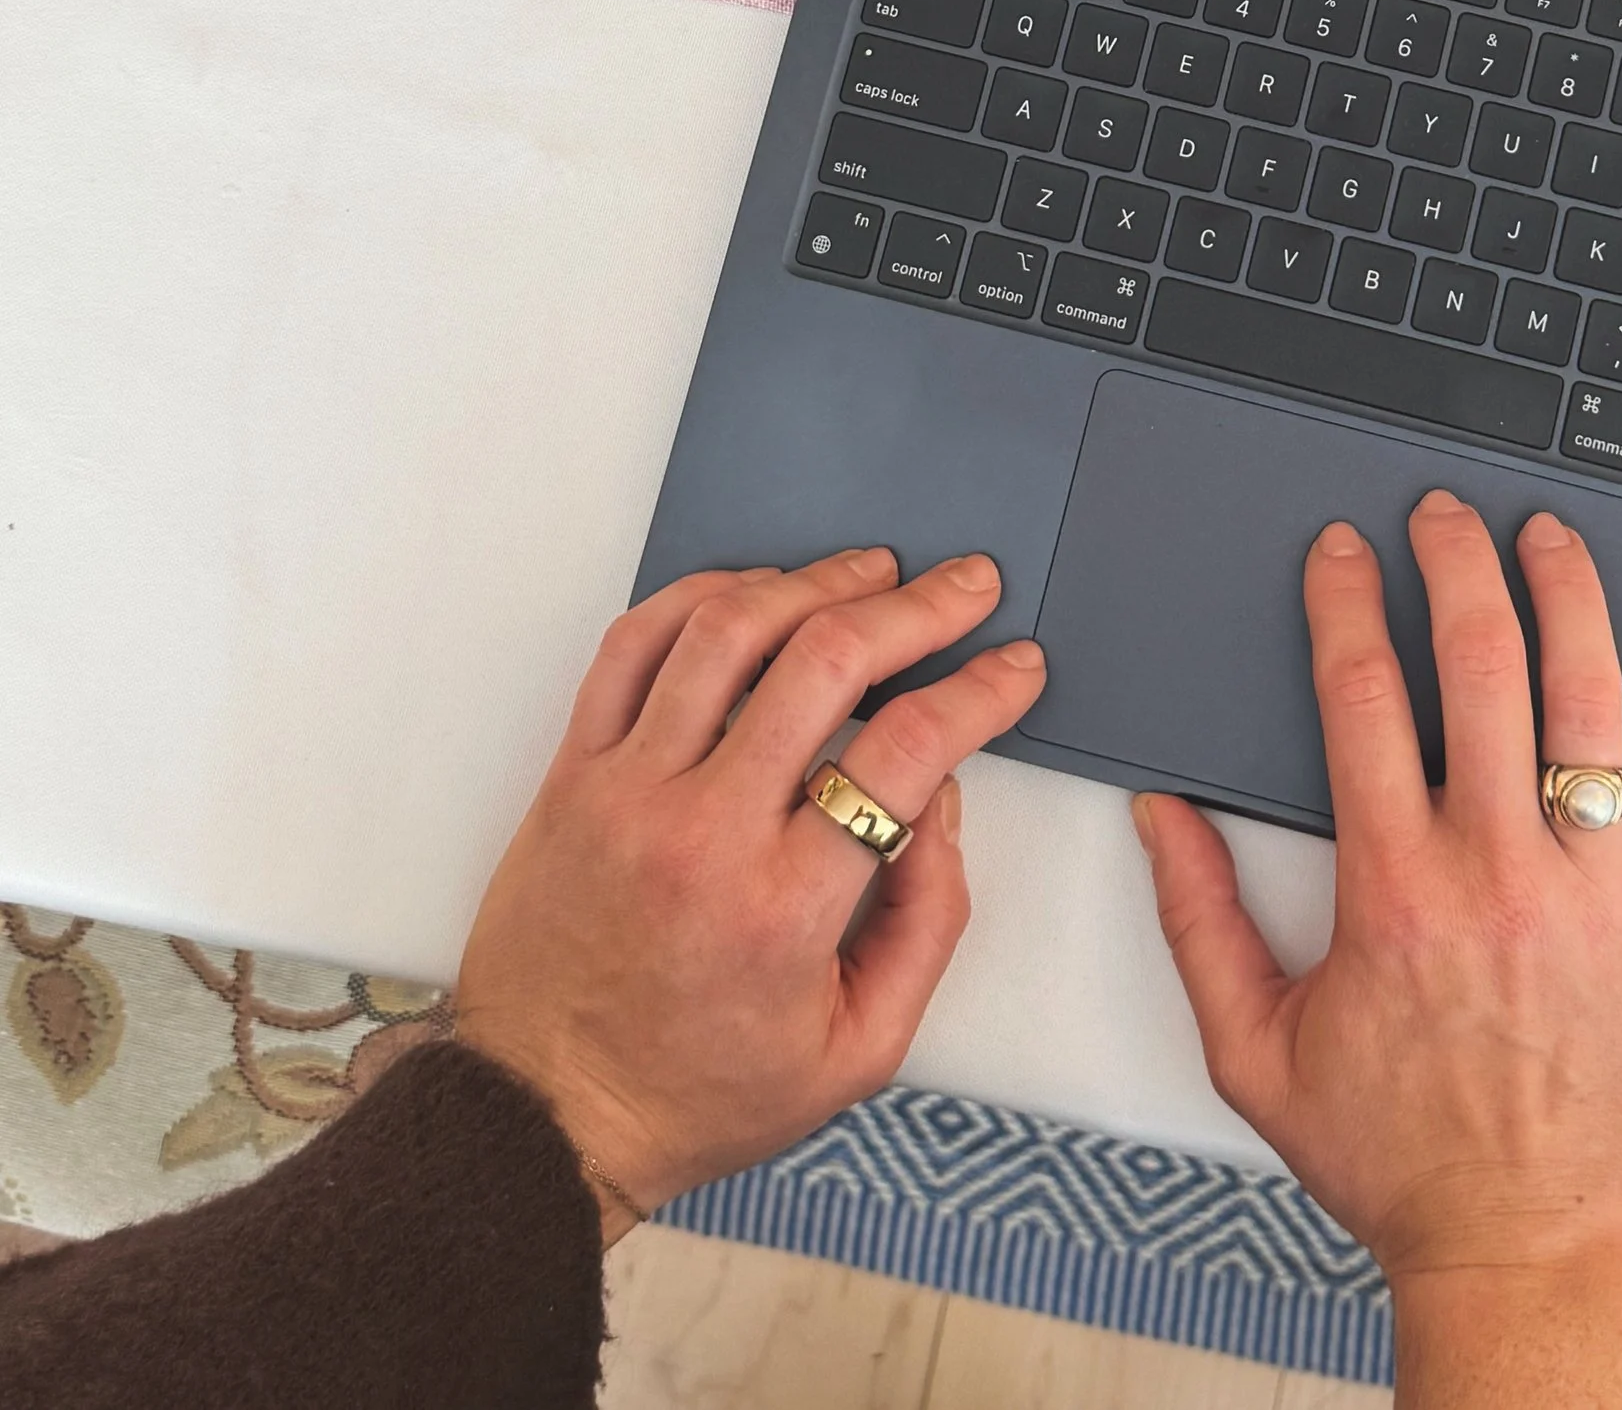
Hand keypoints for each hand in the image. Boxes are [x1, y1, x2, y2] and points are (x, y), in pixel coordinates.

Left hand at [455, 547, 1044, 1234]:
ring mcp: (629, 790)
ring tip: (872, 572)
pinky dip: (703, 595)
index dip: (980, 691)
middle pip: (827, 661)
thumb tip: (940, 802)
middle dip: (918, 607)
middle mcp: (704, 831)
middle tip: (966, 587)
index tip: (1015, 667)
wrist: (543, 1112)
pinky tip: (759, 591)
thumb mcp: (857, 1051)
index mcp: (784, 908)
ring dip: (817, 581)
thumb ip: (926, 924)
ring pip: (729, 629)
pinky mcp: (574, 773)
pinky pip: (635, 645)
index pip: (905, 751)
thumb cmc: (698, 1089)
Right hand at [1133, 493, 1621, 1407]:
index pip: (1360, 697)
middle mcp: (1497, 867)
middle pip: (1479, 665)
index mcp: (1395, 888)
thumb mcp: (1254, 1048)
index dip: (1345, 605)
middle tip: (1439, 516)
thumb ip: (1199, 920)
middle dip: (1453, 564)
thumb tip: (1160, 815)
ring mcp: (1593, 885)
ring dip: (1566, 595)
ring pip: (1589, 701)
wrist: (1518, 1246)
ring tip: (1546, 535)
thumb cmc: (1395, 1157)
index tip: (1340, 554)